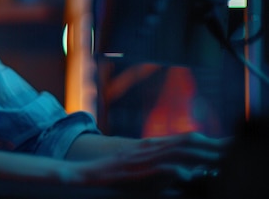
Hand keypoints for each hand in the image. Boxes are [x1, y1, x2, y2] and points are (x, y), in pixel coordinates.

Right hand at [68, 132, 226, 190]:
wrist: (81, 173)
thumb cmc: (110, 175)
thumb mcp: (138, 168)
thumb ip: (161, 169)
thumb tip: (188, 175)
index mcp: (151, 147)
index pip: (185, 140)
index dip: (209, 141)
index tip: (231, 144)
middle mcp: (148, 149)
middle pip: (185, 142)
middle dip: (212, 145)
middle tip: (235, 149)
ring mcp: (139, 158)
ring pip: (173, 152)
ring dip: (199, 155)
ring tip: (220, 159)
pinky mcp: (132, 171)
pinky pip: (154, 169)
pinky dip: (172, 170)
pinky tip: (186, 174)